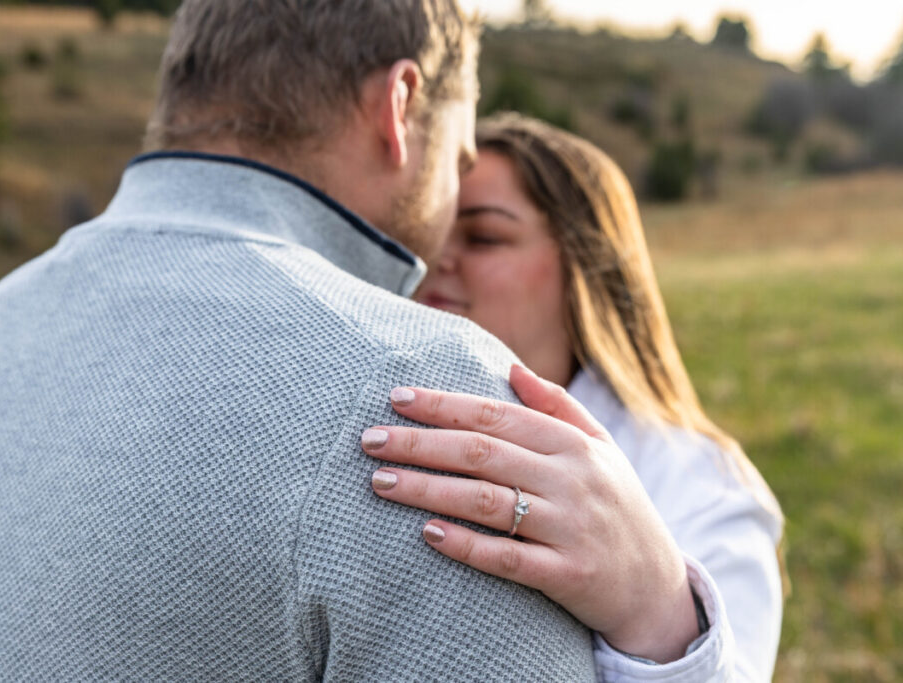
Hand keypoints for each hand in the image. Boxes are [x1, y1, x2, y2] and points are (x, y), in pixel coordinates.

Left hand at [360, 364, 699, 662]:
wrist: (656, 586)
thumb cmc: (616, 505)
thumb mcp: (600, 448)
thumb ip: (557, 406)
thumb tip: (511, 368)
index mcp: (572, 444)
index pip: (496, 415)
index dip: (444, 405)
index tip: (396, 398)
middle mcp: (571, 480)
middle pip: (481, 453)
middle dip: (420, 443)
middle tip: (370, 440)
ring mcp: (570, 527)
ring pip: (486, 502)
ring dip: (427, 489)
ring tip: (380, 482)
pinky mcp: (568, 574)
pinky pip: (508, 558)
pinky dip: (467, 545)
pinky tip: (428, 533)